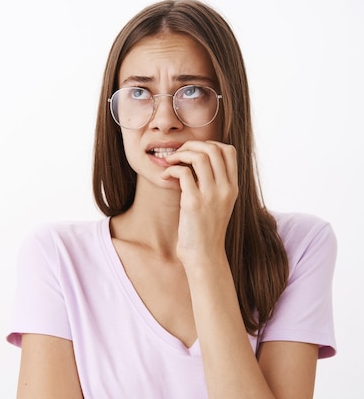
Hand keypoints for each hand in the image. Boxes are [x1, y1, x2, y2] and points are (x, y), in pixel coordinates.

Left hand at [160, 140, 237, 266]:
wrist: (204, 255)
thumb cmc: (206, 230)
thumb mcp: (218, 204)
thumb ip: (214, 184)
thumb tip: (197, 163)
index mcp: (233, 187)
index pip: (229, 151)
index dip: (209, 144)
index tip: (193, 151)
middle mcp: (225, 189)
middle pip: (213, 149)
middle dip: (191, 145)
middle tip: (177, 154)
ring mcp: (211, 195)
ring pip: (199, 157)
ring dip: (180, 154)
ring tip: (170, 162)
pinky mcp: (194, 203)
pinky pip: (182, 173)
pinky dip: (171, 170)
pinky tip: (165, 177)